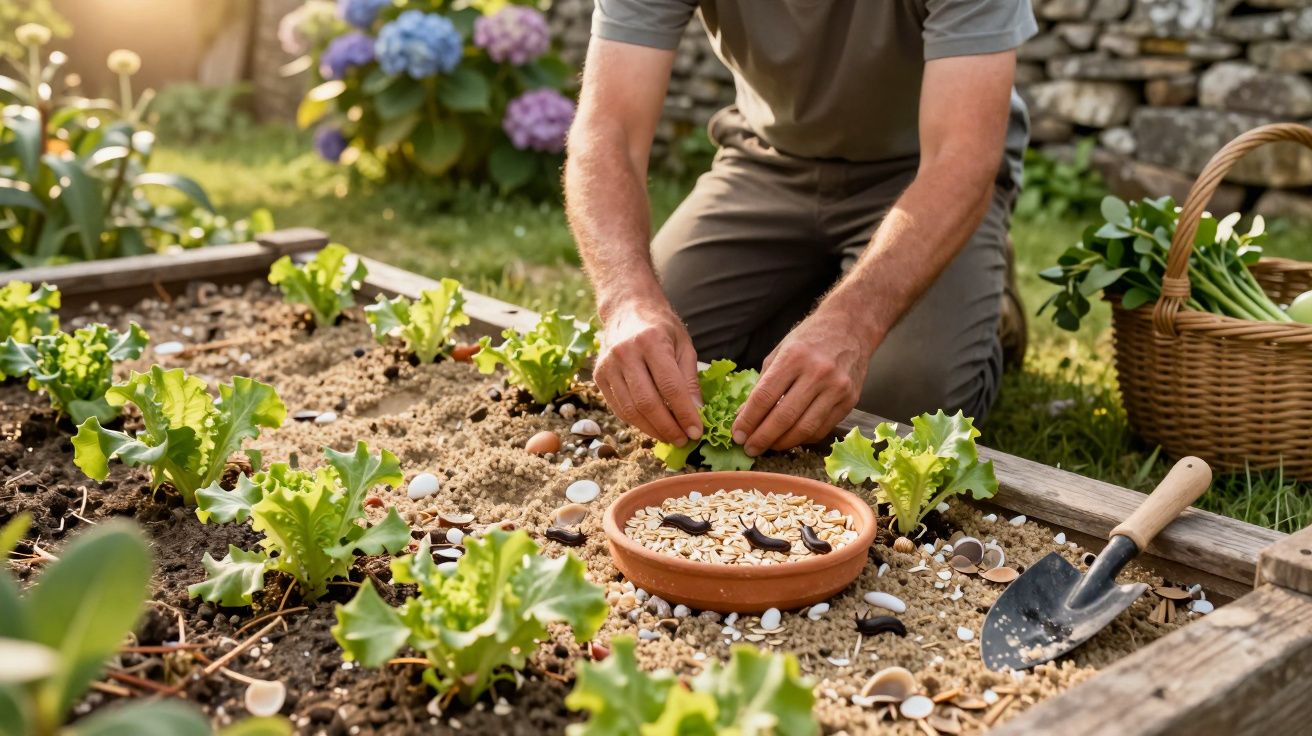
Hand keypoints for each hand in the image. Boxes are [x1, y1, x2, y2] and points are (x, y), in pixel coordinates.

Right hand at [594, 299, 703, 445]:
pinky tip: (652, 426)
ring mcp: (608, 365)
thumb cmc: (661, 327)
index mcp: (651, 342)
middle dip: (668, 427)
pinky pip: (618, 408)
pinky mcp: (599, 376)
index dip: (684, 413)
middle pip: (647, 402)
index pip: (670, 387)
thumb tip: (697, 412)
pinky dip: (636, 422)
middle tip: (683, 440)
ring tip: (670, 437)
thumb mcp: (684, 346)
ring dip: (652, 429)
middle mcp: (625, 353)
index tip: (697, 431)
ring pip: (630, 409)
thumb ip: (689, 379)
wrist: (627, 309)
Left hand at [733, 308, 872, 455]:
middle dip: (762, 438)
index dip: (748, 420)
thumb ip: (763, 385)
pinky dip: (803, 438)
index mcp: (794, 357)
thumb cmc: (810, 338)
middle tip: (750, 448)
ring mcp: (837, 388)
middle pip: (784, 417)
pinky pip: (822, 429)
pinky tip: (790, 437)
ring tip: (768, 446)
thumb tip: (744, 416)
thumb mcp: (780, 352)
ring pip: (805, 429)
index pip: (765, 396)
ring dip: (782, 443)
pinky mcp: (850, 401)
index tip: (738, 435)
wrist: (851, 327)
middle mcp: (818, 373)